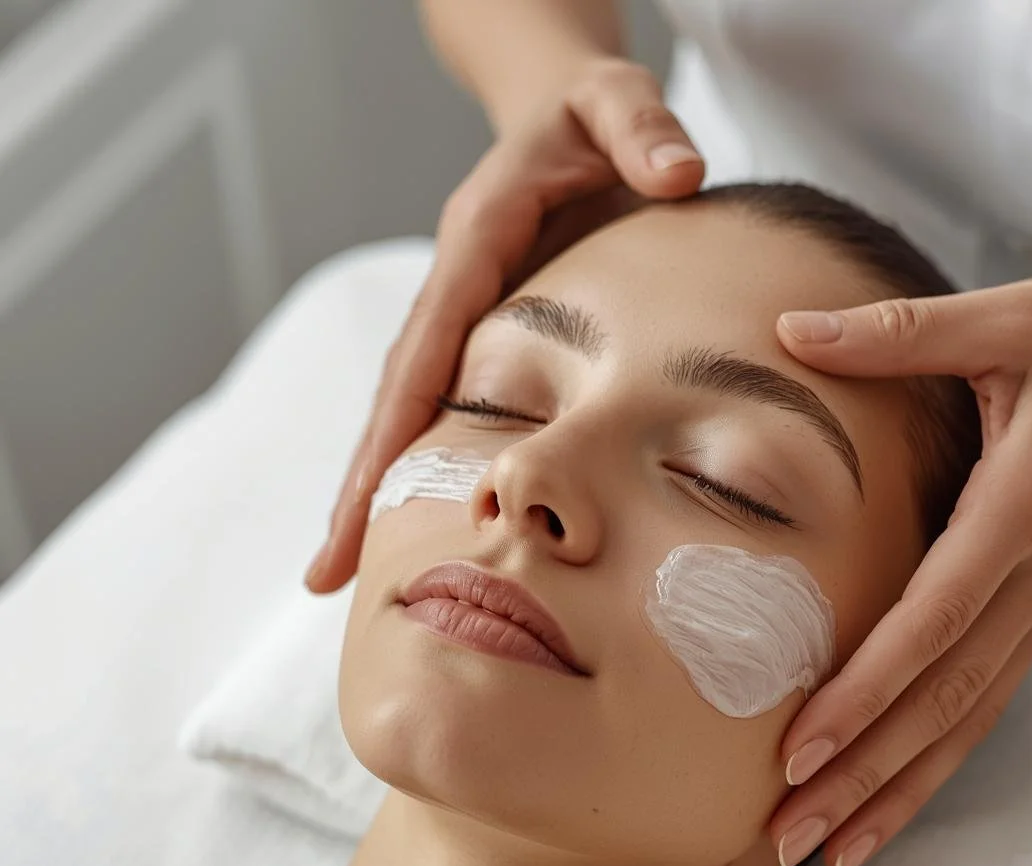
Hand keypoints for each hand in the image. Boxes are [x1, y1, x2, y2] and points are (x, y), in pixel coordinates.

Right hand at [304, 57, 704, 592]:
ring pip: (407, 410)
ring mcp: (458, 315)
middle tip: (327, 573)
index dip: (395, 429)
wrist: (564, 111)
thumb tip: (678, 172)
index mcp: (474, 241)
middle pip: (395, 397)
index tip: (366, 504)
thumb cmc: (589, 112)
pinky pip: (438, 406)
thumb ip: (641, 127)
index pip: (425, 348)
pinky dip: (418, 463)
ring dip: (375, 487)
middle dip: (359, 485)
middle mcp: (451, 287)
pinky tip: (409, 517)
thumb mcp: (615, 100)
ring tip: (344, 571)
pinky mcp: (476, 335)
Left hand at [770, 266, 1031, 865]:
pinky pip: (982, 708)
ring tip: (823, 852)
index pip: (932, 620)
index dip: (865, 690)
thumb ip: (899, 334)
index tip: (799, 749)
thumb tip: (790, 330)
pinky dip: (932, 766)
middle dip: (861, 773)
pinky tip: (884, 808)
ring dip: (892, 791)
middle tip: (785, 835)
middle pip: (942, 701)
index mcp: (1021, 509)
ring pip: (964, 723)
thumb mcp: (1009, 317)